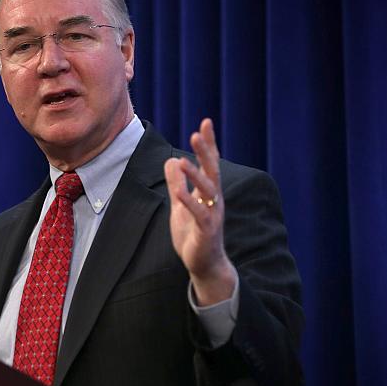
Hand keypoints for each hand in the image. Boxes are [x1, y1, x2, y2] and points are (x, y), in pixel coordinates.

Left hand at [163, 118, 235, 305]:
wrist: (204, 264)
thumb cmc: (193, 233)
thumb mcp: (180, 204)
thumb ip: (176, 183)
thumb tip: (172, 159)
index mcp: (208, 192)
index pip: (210, 163)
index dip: (208, 144)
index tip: (206, 122)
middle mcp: (214, 199)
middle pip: (212, 170)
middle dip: (206, 151)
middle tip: (199, 131)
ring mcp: (212, 214)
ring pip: (207, 190)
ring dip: (196, 175)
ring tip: (185, 160)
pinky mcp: (207, 231)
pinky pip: (199, 213)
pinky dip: (189, 202)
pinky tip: (179, 191)